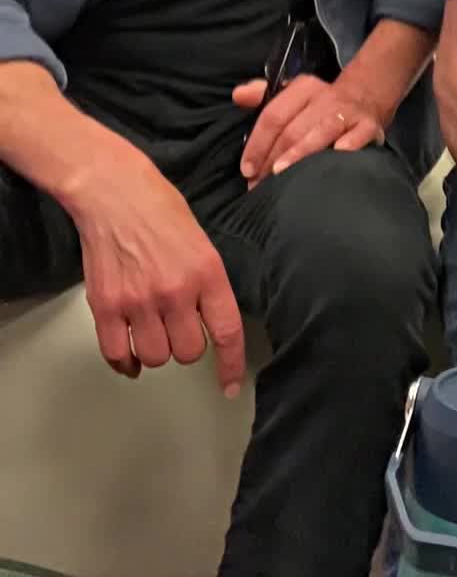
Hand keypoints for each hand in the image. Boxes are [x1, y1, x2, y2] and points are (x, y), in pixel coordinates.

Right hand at [71, 142, 244, 392]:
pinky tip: (130, 351)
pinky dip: (125, 360)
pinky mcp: (105, 305)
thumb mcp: (201, 242)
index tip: (231, 385)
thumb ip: (206, 284)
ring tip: (152, 328)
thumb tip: (209, 322)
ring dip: (156, 349)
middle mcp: (175, 291)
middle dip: (186, 345)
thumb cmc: (158, 207)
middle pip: (188, 352)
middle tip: (179, 327)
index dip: (231, 364)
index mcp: (206, 272)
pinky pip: (118, 354)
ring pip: (156, 357)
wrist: (112, 191)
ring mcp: (138, 301)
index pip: (226, 331)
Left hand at [235, 74, 386, 186]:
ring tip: (283, 174)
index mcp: (303, 89)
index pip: (273, 115)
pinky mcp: (369, 126)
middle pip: (293, 129)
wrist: (365, 97)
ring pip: (320, 132)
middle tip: (259, 186)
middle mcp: (325, 98)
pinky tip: (338, 155)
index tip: (247, 170)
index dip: (257, 144)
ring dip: (300, 153)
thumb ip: (262, 97)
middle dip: (272, 159)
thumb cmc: (319, 105)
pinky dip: (349, 145)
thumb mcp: (292, 95)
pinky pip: (359, 135)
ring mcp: (348, 113)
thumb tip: (237, 96)